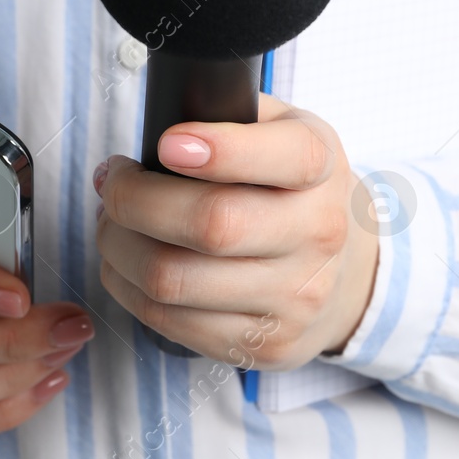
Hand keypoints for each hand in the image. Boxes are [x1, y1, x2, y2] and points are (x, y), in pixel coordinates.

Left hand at [94, 95, 379, 369]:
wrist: (347, 273)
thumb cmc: (292, 189)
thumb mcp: (284, 132)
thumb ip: (231, 114)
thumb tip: (157, 125)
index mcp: (322, 168)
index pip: (287, 158)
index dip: (221, 150)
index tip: (169, 144)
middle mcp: (318, 234)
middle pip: (212, 225)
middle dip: (137, 200)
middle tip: (114, 183)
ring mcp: (295, 297)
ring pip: (175, 280)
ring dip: (119, 246)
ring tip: (112, 222)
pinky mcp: (266, 344)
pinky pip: (170, 321)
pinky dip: (128, 287)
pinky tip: (126, 262)